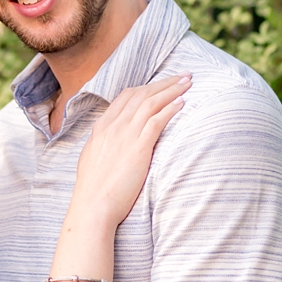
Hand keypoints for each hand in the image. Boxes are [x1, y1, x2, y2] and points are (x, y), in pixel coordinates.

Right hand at [72, 75, 189, 227]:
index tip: (161, 84)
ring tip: (188, 83)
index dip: (146, 87)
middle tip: (183, 75)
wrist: (93, 205)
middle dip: (164, 82)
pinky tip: (182, 103)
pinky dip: (171, 109)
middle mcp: (113, 126)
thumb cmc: (94, 190)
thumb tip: (111, 142)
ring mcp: (125, 135)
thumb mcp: (92, 159)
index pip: (126, 97)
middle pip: (141, 94)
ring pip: (151, 102)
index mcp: (101, 128)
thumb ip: (103, 144)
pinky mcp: (139, 148)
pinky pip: (158, 120)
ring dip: (172, 90)